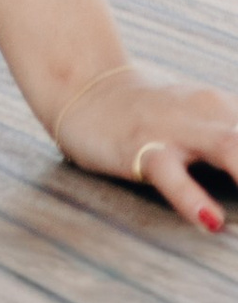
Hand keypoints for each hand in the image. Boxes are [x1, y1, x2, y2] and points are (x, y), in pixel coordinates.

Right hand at [52, 62, 237, 230]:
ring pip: (230, 147)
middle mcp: (207, 114)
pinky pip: (170, 175)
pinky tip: (210, 221)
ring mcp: (174, 130)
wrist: (79, 81)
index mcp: (224, 109)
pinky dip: (193, 198)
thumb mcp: (200, 116)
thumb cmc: (148, 108)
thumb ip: (228, 139)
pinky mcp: (140, 148)